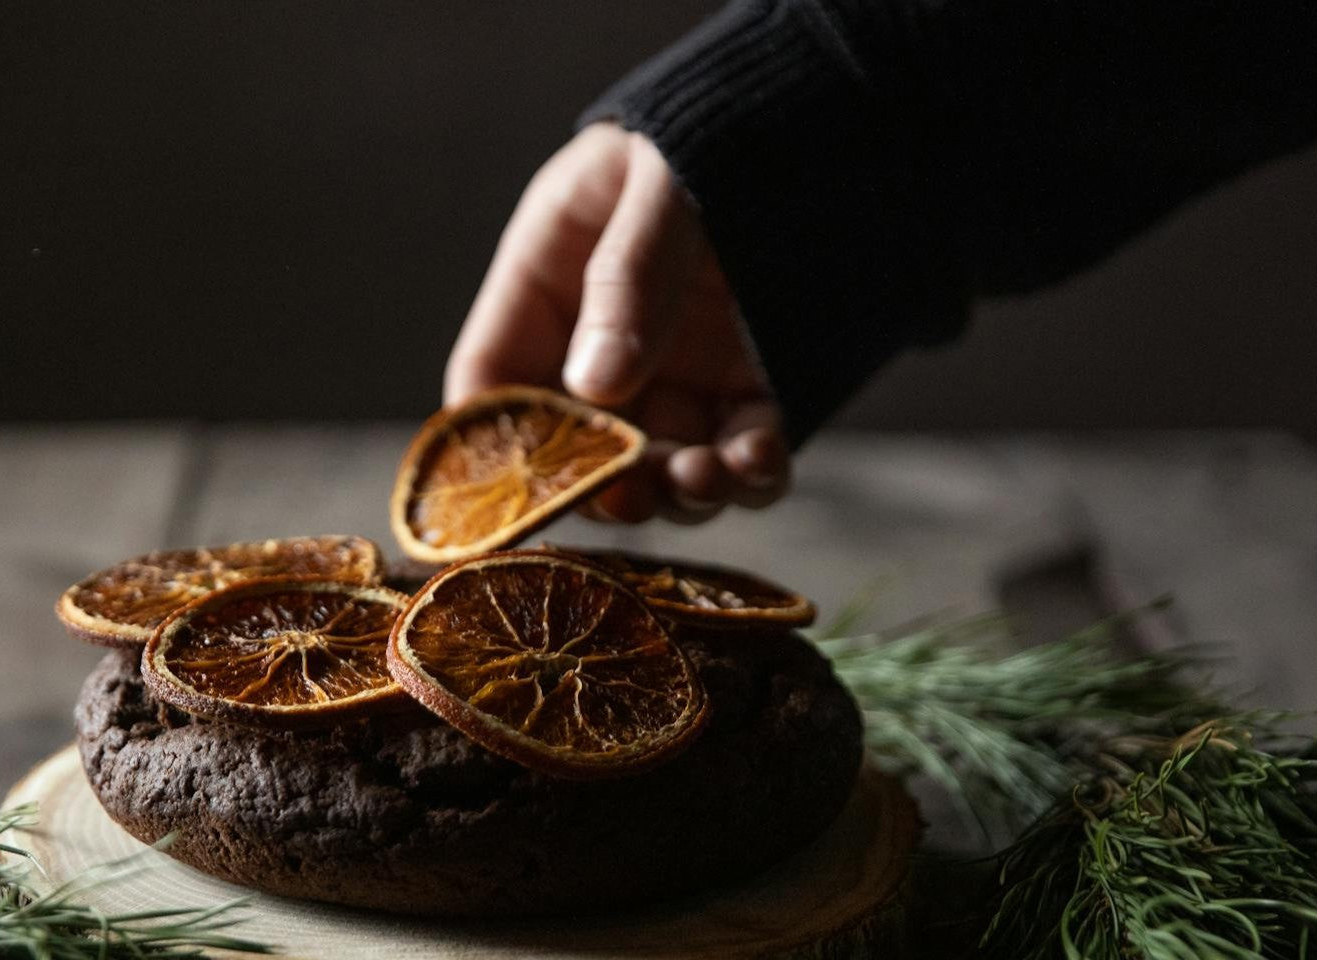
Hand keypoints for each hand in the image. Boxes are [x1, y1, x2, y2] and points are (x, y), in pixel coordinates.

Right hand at [444, 123, 789, 523]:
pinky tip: (758, 461)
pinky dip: (748, 477)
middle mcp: (602, 347)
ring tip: (704, 475)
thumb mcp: (661, 186)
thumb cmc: (710, 138)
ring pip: (659, 471)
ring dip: (677, 494)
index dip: (496, 444)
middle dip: (604, 486)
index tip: (529, 486)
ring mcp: (678, 378)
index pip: (493, 380)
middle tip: (634, 496)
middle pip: (577, 452)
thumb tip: (596, 385)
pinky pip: (740, 458)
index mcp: (547, 284)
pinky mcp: (749, 395)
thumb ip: (628, 277)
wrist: (822, 125)